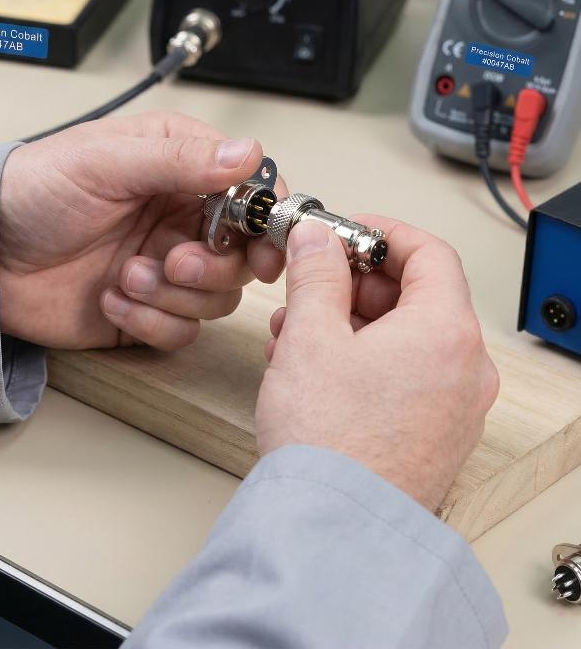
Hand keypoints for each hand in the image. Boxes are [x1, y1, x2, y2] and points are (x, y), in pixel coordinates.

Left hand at [0, 112, 284, 350]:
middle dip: (213, 266)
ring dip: (173, 295)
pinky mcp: (146, 311)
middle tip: (175, 261)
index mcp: (180, 171)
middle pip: (243, 256)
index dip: (268, 219)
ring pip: (217, 299)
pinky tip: (110, 298)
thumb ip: (179, 160)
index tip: (264, 241)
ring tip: (125, 276)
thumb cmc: (33, 191)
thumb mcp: (104, 162)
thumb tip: (247, 155)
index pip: (252, 192)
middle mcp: (180, 220)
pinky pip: (179, 331)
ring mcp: (166, 269)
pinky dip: (149, 321)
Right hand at [257, 217, 498, 511]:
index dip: (380, 233)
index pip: (428, 252)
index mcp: (446, 332)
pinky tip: (314, 368)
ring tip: (296, 334)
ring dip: (348, 323)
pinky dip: (361, 359)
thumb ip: (316, 273)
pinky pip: (402, 375)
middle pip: (415, 295)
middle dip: (352, 283)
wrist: (331, 527)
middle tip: (309, 286)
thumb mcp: (311, 334)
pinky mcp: (433, 434)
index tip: (343, 233)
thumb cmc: (329, 440)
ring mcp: (453, 406)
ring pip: (403, 337)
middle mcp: (464, 369)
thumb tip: (318, 238)